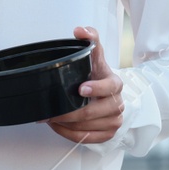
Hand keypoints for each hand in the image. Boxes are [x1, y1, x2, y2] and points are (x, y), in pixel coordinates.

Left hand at [45, 25, 123, 143]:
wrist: (105, 95)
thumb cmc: (97, 76)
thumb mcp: (95, 56)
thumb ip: (90, 38)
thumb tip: (80, 30)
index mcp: (116, 84)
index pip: (110, 88)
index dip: (96, 89)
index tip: (80, 89)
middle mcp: (117, 104)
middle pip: (94, 112)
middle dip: (70, 112)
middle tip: (51, 111)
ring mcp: (114, 122)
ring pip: (87, 128)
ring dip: (66, 124)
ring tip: (50, 117)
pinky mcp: (107, 135)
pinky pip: (86, 139)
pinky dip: (69, 134)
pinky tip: (58, 126)